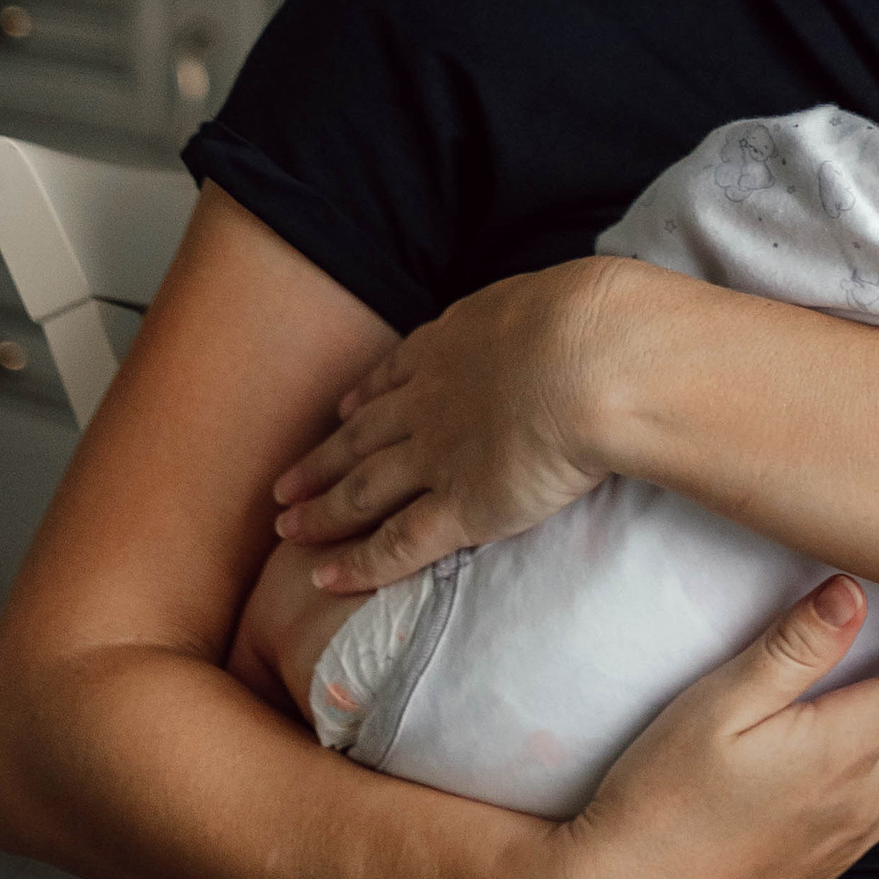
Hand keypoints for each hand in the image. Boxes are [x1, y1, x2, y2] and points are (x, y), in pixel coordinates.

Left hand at [273, 260, 622, 592]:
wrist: (592, 358)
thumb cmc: (593, 319)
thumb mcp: (557, 298)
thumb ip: (545, 316)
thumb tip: (571, 317)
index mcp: (455, 344)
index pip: (397, 373)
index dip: (365, 396)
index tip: (343, 409)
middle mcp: (431, 401)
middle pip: (362, 436)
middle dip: (322, 460)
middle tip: (284, 484)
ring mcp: (439, 455)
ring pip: (363, 489)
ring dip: (323, 510)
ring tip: (288, 528)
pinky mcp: (462, 507)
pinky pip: (399, 543)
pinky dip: (359, 565)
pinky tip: (327, 580)